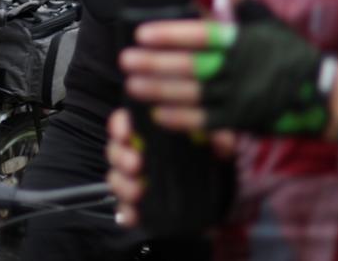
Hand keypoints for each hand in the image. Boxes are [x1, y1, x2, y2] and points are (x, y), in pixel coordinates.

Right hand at [106, 109, 236, 227]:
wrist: (218, 201)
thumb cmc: (210, 165)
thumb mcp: (217, 148)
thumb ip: (219, 140)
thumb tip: (223, 140)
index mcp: (150, 134)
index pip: (125, 122)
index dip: (119, 126)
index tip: (125, 134)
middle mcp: (137, 154)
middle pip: (115, 150)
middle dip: (121, 157)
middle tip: (135, 164)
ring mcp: (135, 180)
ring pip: (116, 179)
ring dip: (122, 185)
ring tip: (137, 191)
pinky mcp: (138, 205)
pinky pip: (124, 209)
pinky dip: (127, 212)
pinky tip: (135, 215)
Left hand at [120, 0, 330, 133]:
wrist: (325, 96)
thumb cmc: (291, 55)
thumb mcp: (267, 22)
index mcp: (242, 40)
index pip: (201, 35)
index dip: (170, 34)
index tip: (142, 33)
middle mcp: (239, 69)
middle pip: (191, 66)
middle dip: (155, 64)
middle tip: (126, 60)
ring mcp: (240, 97)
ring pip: (194, 95)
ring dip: (160, 91)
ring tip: (132, 86)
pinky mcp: (242, 122)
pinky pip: (207, 122)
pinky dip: (181, 120)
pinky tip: (157, 114)